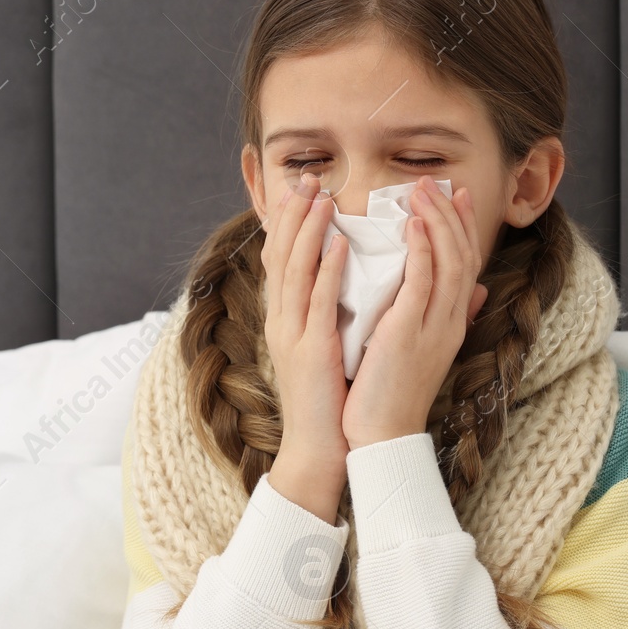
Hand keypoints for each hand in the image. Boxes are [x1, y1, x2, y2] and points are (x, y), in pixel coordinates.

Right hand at [260, 170, 348, 520]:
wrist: (320, 450)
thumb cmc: (331, 401)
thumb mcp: (328, 349)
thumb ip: (333, 314)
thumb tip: (347, 284)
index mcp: (286, 319)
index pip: (282, 259)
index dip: (288, 221)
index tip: (302, 188)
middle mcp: (282, 321)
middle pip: (280, 255)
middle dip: (293, 213)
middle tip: (307, 177)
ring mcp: (292, 336)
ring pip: (294, 271)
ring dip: (306, 229)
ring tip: (320, 196)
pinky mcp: (310, 353)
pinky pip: (318, 304)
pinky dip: (326, 271)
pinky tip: (337, 244)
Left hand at [342, 175, 489, 449]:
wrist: (381, 436)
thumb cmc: (390, 394)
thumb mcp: (421, 350)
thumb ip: (440, 317)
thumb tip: (476, 293)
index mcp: (451, 323)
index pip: (465, 263)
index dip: (463, 226)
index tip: (455, 194)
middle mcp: (450, 321)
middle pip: (463, 254)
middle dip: (452, 214)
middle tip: (437, 183)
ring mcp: (433, 327)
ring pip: (448, 261)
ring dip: (437, 221)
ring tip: (422, 191)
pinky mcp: (408, 334)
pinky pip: (422, 283)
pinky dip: (422, 250)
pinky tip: (412, 225)